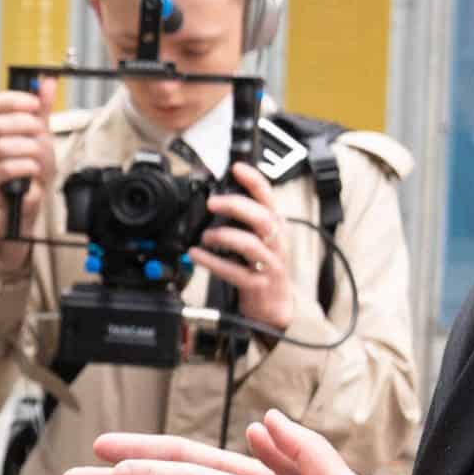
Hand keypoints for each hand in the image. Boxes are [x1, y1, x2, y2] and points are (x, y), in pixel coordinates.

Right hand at [0, 85, 57, 271]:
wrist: (29, 194)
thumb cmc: (31, 162)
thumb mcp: (40, 132)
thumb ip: (42, 108)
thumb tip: (48, 81)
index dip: (15, 101)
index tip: (35, 104)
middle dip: (24, 126)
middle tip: (40, 131)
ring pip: (1, 147)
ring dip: (27, 149)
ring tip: (39, 156)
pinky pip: (2, 169)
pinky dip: (23, 167)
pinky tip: (33, 168)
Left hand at [191, 160, 293, 332]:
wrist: (274, 307)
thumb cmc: (261, 267)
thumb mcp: (258, 238)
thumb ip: (243, 220)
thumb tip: (215, 199)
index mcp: (276, 226)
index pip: (268, 197)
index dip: (253, 180)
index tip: (236, 168)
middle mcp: (276, 242)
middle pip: (261, 217)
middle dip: (235, 205)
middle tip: (212, 202)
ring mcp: (269, 264)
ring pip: (250, 243)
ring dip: (223, 235)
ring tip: (205, 236)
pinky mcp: (258, 284)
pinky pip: (234, 271)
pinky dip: (212, 261)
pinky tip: (197, 255)